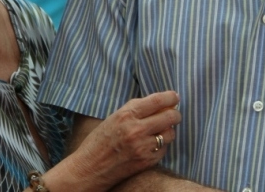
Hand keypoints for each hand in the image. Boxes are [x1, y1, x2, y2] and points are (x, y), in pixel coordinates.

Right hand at [61, 90, 180, 190]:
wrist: (89, 168)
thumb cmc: (99, 140)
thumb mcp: (114, 118)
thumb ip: (135, 110)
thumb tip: (159, 104)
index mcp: (126, 115)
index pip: (157, 101)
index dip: (170, 97)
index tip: (175, 96)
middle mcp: (136, 130)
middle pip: (169, 117)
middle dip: (175, 114)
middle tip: (174, 114)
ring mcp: (142, 147)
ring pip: (170, 134)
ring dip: (169, 130)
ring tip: (161, 130)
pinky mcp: (146, 162)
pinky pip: (164, 150)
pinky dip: (162, 145)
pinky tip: (153, 144)